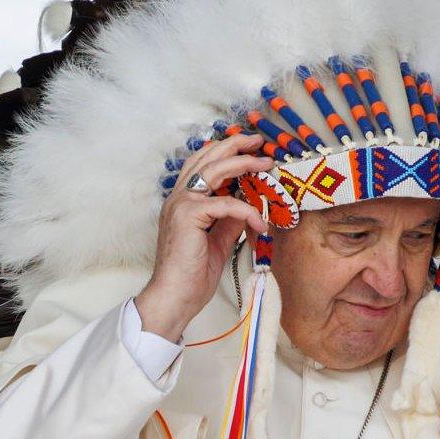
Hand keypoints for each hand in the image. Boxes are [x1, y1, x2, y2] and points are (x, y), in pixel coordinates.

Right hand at [134, 133, 272, 341]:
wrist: (175, 296)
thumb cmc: (192, 274)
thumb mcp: (219, 240)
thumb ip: (230, 219)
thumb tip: (249, 202)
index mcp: (182, 201)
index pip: (202, 164)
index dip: (225, 152)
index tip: (249, 149)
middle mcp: (178, 197)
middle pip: (207, 158)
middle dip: (235, 146)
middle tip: (258, 142)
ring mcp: (180, 204)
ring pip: (214, 171)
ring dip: (242, 163)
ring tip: (265, 163)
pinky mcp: (188, 216)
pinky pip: (226, 204)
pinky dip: (248, 210)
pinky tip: (261, 222)